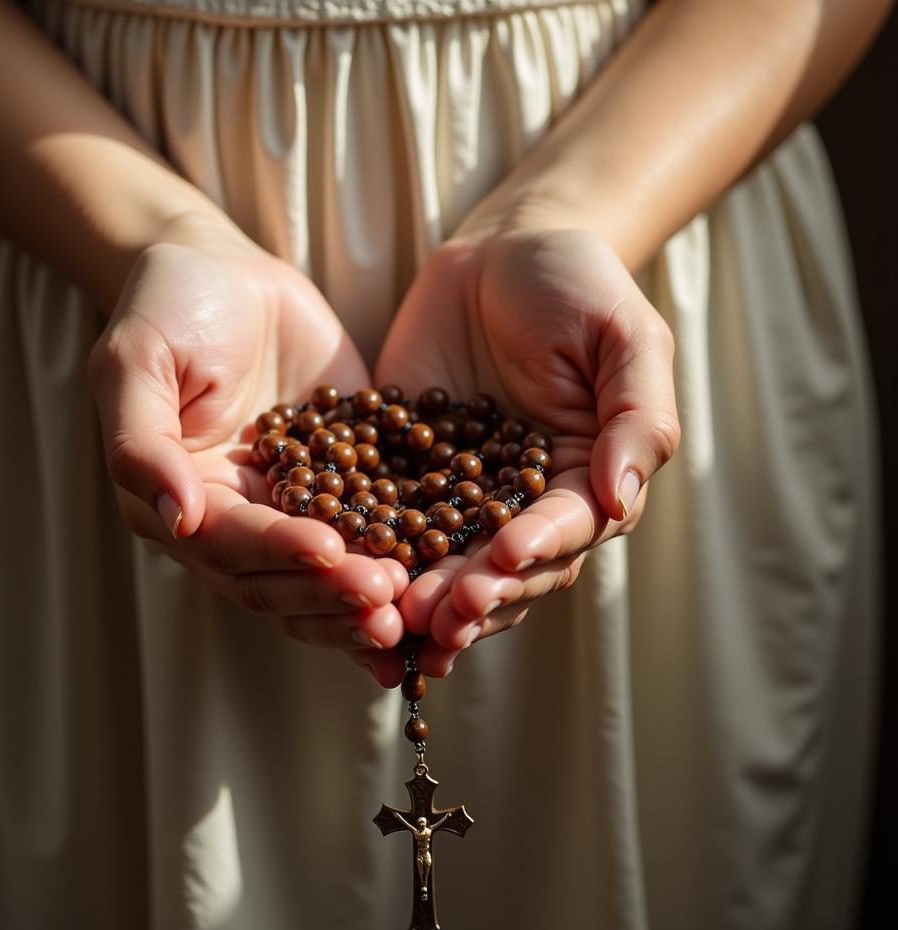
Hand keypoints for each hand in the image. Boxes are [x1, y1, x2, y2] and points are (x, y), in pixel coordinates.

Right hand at [89, 213, 406, 654]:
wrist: (228, 273)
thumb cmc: (168, 307)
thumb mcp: (136, 362)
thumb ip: (143, 443)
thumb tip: (179, 518)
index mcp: (185, 501)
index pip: (231, 544)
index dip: (277, 551)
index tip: (327, 548)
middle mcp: (237, 521)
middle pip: (280, 579)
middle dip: (331, 590)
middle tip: (386, 595)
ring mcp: (293, 508)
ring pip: (325, 575)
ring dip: (365, 599)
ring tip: (412, 608)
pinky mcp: (344, 485)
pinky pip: (372, 531)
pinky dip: (400, 562)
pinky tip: (437, 582)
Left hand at [369, 228, 679, 679]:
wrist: (499, 251)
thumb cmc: (575, 284)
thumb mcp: (623, 336)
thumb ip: (636, 416)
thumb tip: (620, 498)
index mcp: (586, 480)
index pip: (567, 530)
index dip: (538, 549)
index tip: (503, 559)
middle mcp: (526, 503)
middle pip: (506, 567)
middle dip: (476, 594)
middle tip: (440, 616)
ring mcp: (464, 495)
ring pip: (448, 562)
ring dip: (426, 596)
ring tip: (399, 620)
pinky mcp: (409, 478)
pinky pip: (391, 521)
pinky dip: (377, 554)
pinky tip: (351, 577)